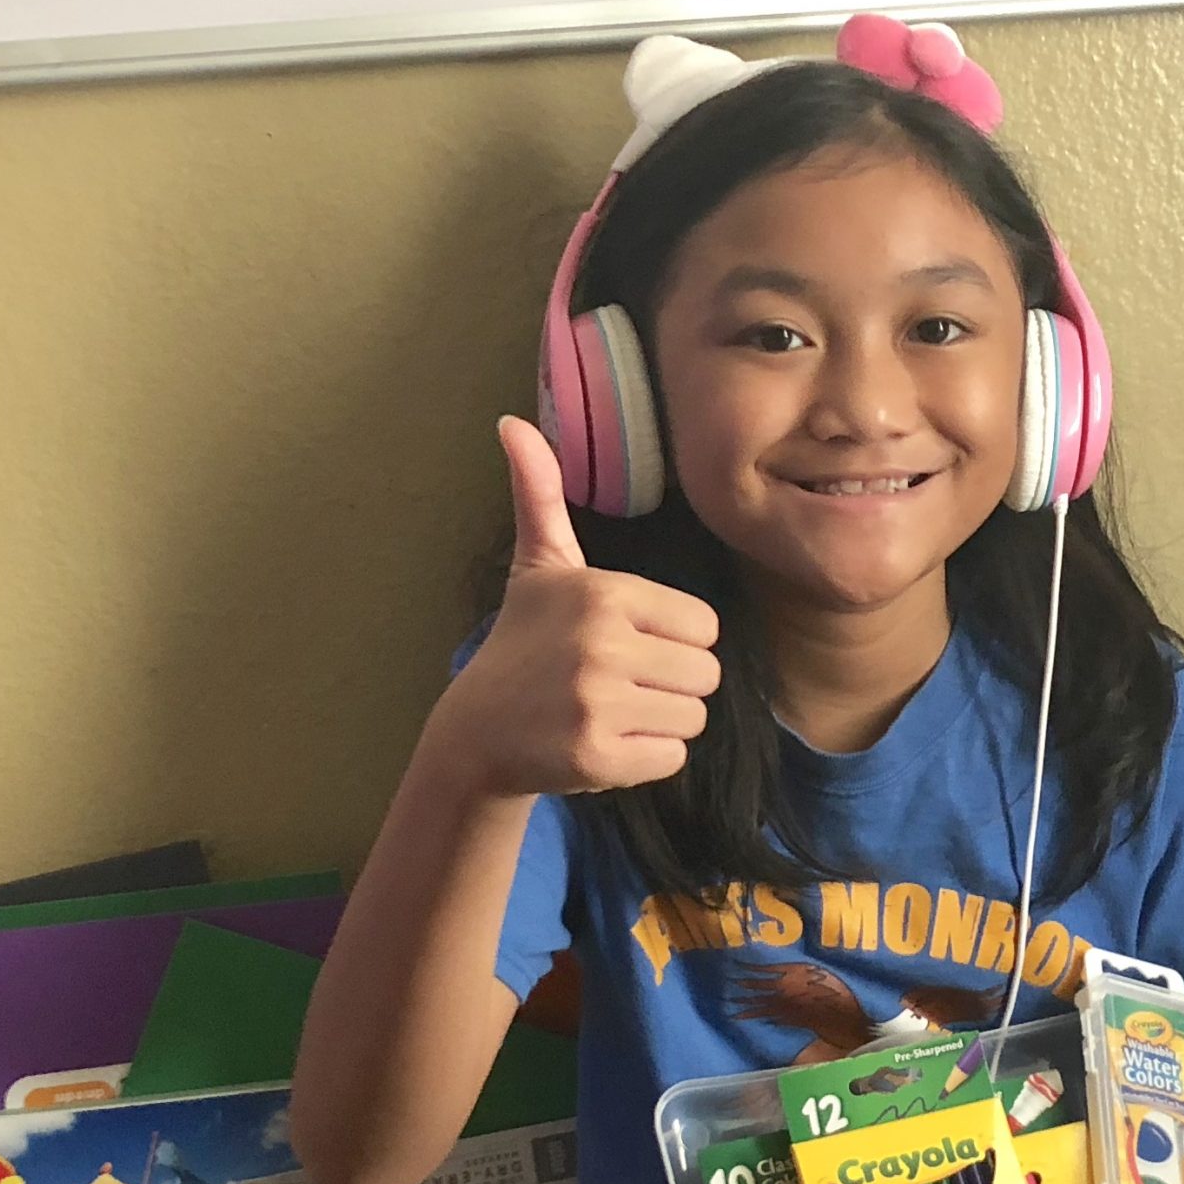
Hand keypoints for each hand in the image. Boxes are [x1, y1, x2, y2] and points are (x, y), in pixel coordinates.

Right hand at [437, 417, 720, 799]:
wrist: (477, 732)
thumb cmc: (523, 644)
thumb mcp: (538, 567)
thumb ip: (540, 496)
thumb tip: (512, 423)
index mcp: (603, 593)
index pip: (705, 626)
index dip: (677, 640)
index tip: (632, 644)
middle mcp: (602, 644)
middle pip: (706, 674)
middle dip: (674, 685)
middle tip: (623, 684)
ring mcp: (599, 704)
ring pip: (693, 718)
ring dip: (663, 723)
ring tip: (614, 712)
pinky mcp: (598, 758)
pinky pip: (672, 759)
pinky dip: (647, 760)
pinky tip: (607, 744)